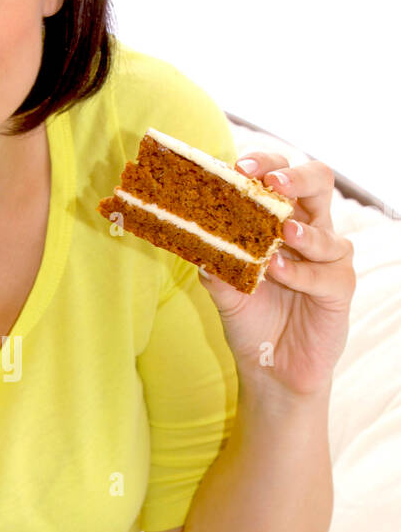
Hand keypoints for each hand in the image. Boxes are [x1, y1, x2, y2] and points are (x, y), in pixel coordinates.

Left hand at [197, 152, 355, 397]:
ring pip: (326, 231)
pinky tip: (280, 270)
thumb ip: (213, 265)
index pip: (279, 175)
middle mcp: (309, 230)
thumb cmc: (250, 318)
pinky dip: (302, 271)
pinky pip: (327, 273)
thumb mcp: (223, 291)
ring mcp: (328, 259)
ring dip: (301, 230)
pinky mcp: (340, 288)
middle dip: (295, 177)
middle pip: (318, 182)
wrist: (271, 368)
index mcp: (281, 219)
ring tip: (280, 232)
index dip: (263, 163)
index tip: (238, 167)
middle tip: (271, 182)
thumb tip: (192, 241)